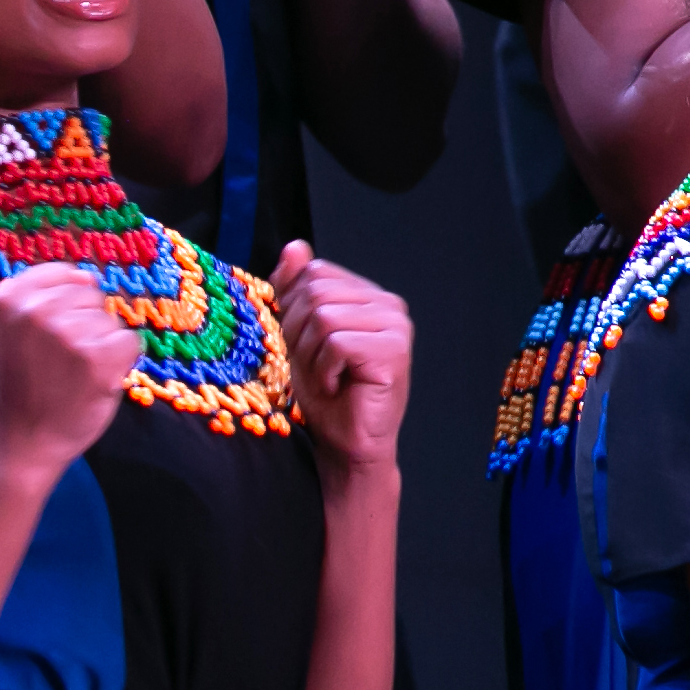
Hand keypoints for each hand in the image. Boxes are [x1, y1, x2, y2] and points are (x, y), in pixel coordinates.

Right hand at [0, 263, 135, 472]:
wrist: (21, 441)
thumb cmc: (16, 386)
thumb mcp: (4, 332)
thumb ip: (35, 299)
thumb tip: (85, 275)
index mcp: (9, 299)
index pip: (63, 274)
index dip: (66, 302)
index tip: (54, 334)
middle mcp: (36, 310)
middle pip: (89, 294)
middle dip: (83, 323)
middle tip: (61, 360)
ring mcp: (68, 333)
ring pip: (109, 320)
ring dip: (100, 345)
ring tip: (74, 373)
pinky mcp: (97, 358)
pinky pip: (129, 341)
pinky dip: (120, 362)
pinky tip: (95, 380)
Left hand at [273, 242, 409, 474]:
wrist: (345, 443)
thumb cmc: (325, 393)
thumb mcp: (298, 335)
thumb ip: (296, 290)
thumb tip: (295, 247)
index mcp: (367, 294)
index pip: (314, 272)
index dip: (293, 309)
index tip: (302, 345)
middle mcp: (388, 304)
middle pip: (316, 292)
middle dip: (299, 334)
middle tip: (315, 367)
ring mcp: (395, 326)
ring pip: (323, 316)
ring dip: (311, 355)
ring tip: (327, 377)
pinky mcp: (394, 350)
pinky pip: (336, 343)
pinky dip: (325, 370)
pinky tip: (339, 387)